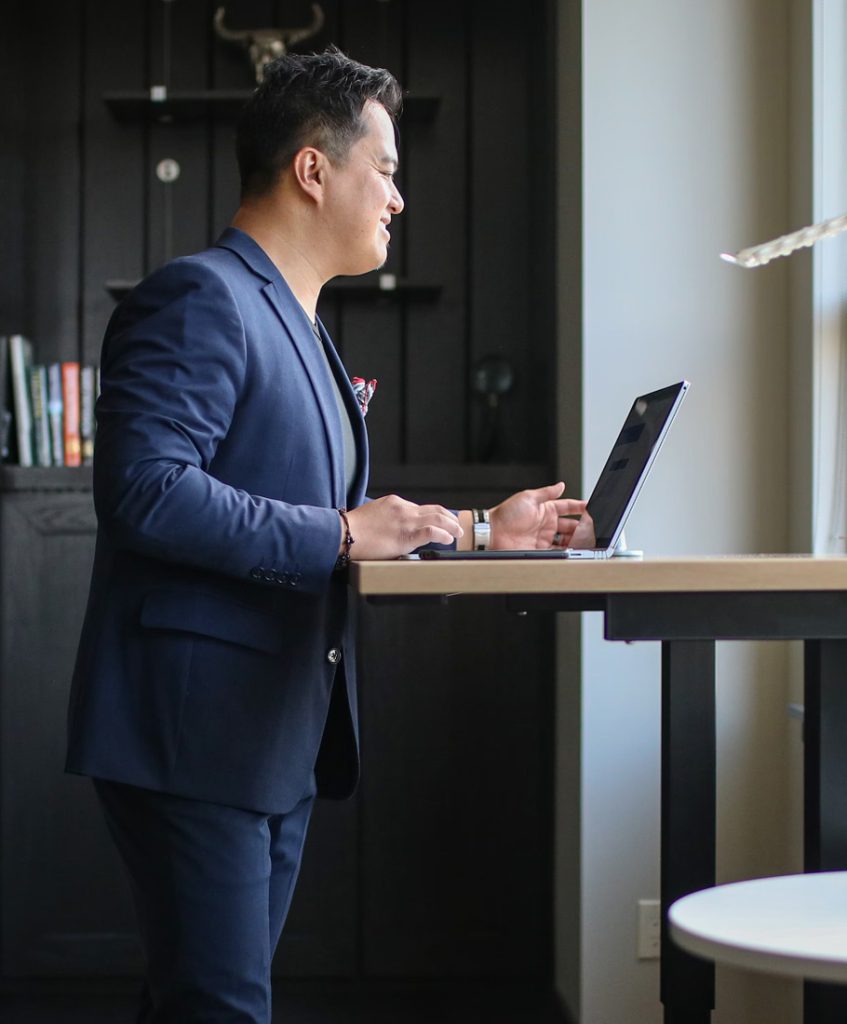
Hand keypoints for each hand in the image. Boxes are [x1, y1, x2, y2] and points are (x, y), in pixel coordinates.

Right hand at [345, 494, 462, 558]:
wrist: (344, 534)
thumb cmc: (352, 530)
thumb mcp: (372, 516)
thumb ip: (387, 520)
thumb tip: (394, 531)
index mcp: (394, 503)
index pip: (420, 508)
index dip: (433, 516)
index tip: (440, 523)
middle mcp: (403, 508)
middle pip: (434, 509)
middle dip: (449, 518)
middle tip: (456, 526)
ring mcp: (406, 521)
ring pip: (438, 518)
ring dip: (451, 526)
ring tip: (458, 533)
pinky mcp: (407, 535)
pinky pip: (432, 531)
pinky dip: (443, 534)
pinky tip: (448, 539)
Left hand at [488, 482, 585, 549]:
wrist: (492, 532)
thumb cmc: (506, 513)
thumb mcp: (528, 497)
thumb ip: (547, 492)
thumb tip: (561, 485)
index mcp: (546, 509)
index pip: (568, 507)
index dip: (580, 507)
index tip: (591, 508)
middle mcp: (546, 524)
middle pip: (570, 525)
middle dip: (582, 526)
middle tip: (592, 528)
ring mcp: (544, 537)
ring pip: (567, 539)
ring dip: (576, 539)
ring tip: (587, 540)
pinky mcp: (540, 550)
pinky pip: (557, 551)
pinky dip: (567, 551)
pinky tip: (574, 550)